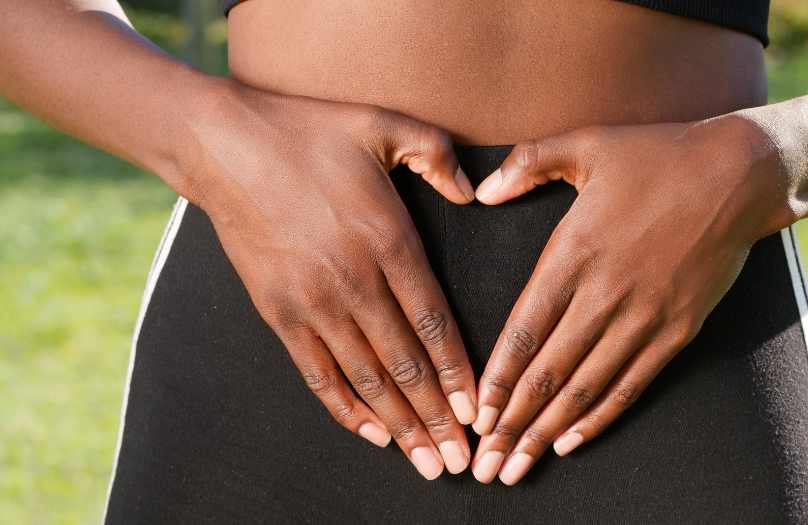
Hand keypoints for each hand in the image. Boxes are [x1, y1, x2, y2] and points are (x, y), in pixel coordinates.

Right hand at [182, 80, 478, 478]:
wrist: (223, 146)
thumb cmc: (309, 132)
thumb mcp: (384, 125)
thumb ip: (437, 156)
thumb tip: (474, 193)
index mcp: (388, 240)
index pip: (434, 322)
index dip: (459, 372)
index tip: (478, 411)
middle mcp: (353, 281)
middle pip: (405, 365)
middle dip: (437, 417)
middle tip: (463, 460)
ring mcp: (312, 302)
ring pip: (366, 379)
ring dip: (399, 425)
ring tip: (426, 461)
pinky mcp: (277, 312)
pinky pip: (318, 373)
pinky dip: (346, 408)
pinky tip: (372, 434)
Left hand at [466, 116, 788, 483]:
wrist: (739, 174)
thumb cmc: (656, 155)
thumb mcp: (586, 143)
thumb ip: (527, 165)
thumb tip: (482, 193)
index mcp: (575, 250)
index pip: (526, 328)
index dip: (498, 377)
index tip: (475, 415)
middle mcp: (606, 292)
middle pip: (549, 371)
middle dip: (513, 422)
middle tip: (485, 464)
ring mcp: (644, 315)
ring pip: (586, 386)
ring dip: (548, 430)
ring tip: (518, 466)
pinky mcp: (677, 329)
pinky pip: (632, 382)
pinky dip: (601, 415)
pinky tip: (572, 441)